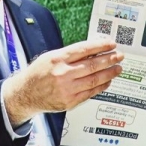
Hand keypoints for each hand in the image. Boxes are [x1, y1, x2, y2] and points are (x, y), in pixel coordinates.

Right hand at [3, 39, 122, 124]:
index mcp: (57, 58)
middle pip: (92, 65)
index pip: (84, 49)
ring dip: (109, 73)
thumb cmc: (39, 73)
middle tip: (119, 56)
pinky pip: (90, 93)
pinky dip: (101, 86)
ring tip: (117, 68)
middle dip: (109, 59)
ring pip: (94, 80)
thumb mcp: (51, 57)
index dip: (100, 46)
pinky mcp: (69, 101)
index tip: (111, 44)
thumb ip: (70, 55)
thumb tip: (93, 51)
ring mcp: (67, 89)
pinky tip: (107, 81)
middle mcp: (62, 73)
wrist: (25, 94)